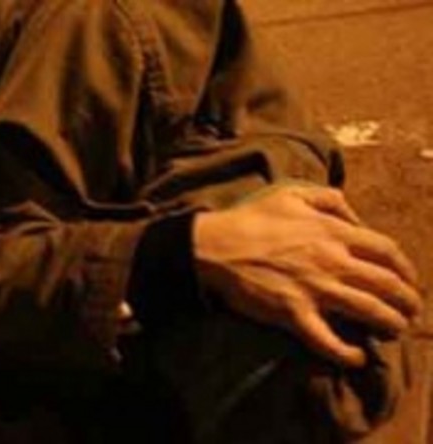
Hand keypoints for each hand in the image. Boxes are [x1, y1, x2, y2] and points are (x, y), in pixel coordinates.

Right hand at [193, 185, 421, 367]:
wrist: (215, 246)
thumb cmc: (250, 219)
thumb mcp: (291, 193)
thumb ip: (329, 199)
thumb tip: (355, 216)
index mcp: (333, 232)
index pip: (387, 251)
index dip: (406, 268)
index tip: (409, 279)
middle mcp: (332, 261)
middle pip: (387, 284)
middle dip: (407, 300)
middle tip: (410, 311)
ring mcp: (314, 289)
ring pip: (368, 311)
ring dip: (390, 323)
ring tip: (396, 331)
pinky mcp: (293, 313)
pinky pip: (327, 340)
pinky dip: (346, 353)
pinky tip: (356, 357)